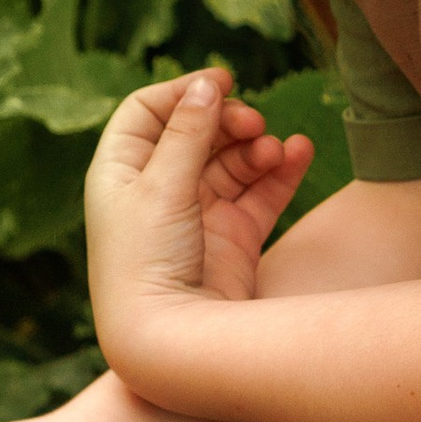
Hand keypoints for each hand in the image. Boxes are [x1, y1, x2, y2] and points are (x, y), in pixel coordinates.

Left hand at [85, 69, 315, 347]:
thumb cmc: (146, 262)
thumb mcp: (161, 186)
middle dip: (227, 120)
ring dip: (255, 146)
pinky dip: (280, 171)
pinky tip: (299, 151)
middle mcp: (157, 191)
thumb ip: (189, 132)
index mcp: (121, 173)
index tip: (222, 81)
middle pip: (196, 132)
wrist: (170, 340)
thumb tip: (207, 85)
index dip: (183, 93)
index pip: (148, 112)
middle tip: (252, 122)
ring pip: (232, 162)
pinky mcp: (233, 239)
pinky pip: (260, 193)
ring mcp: (198, 215)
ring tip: (272, 149)